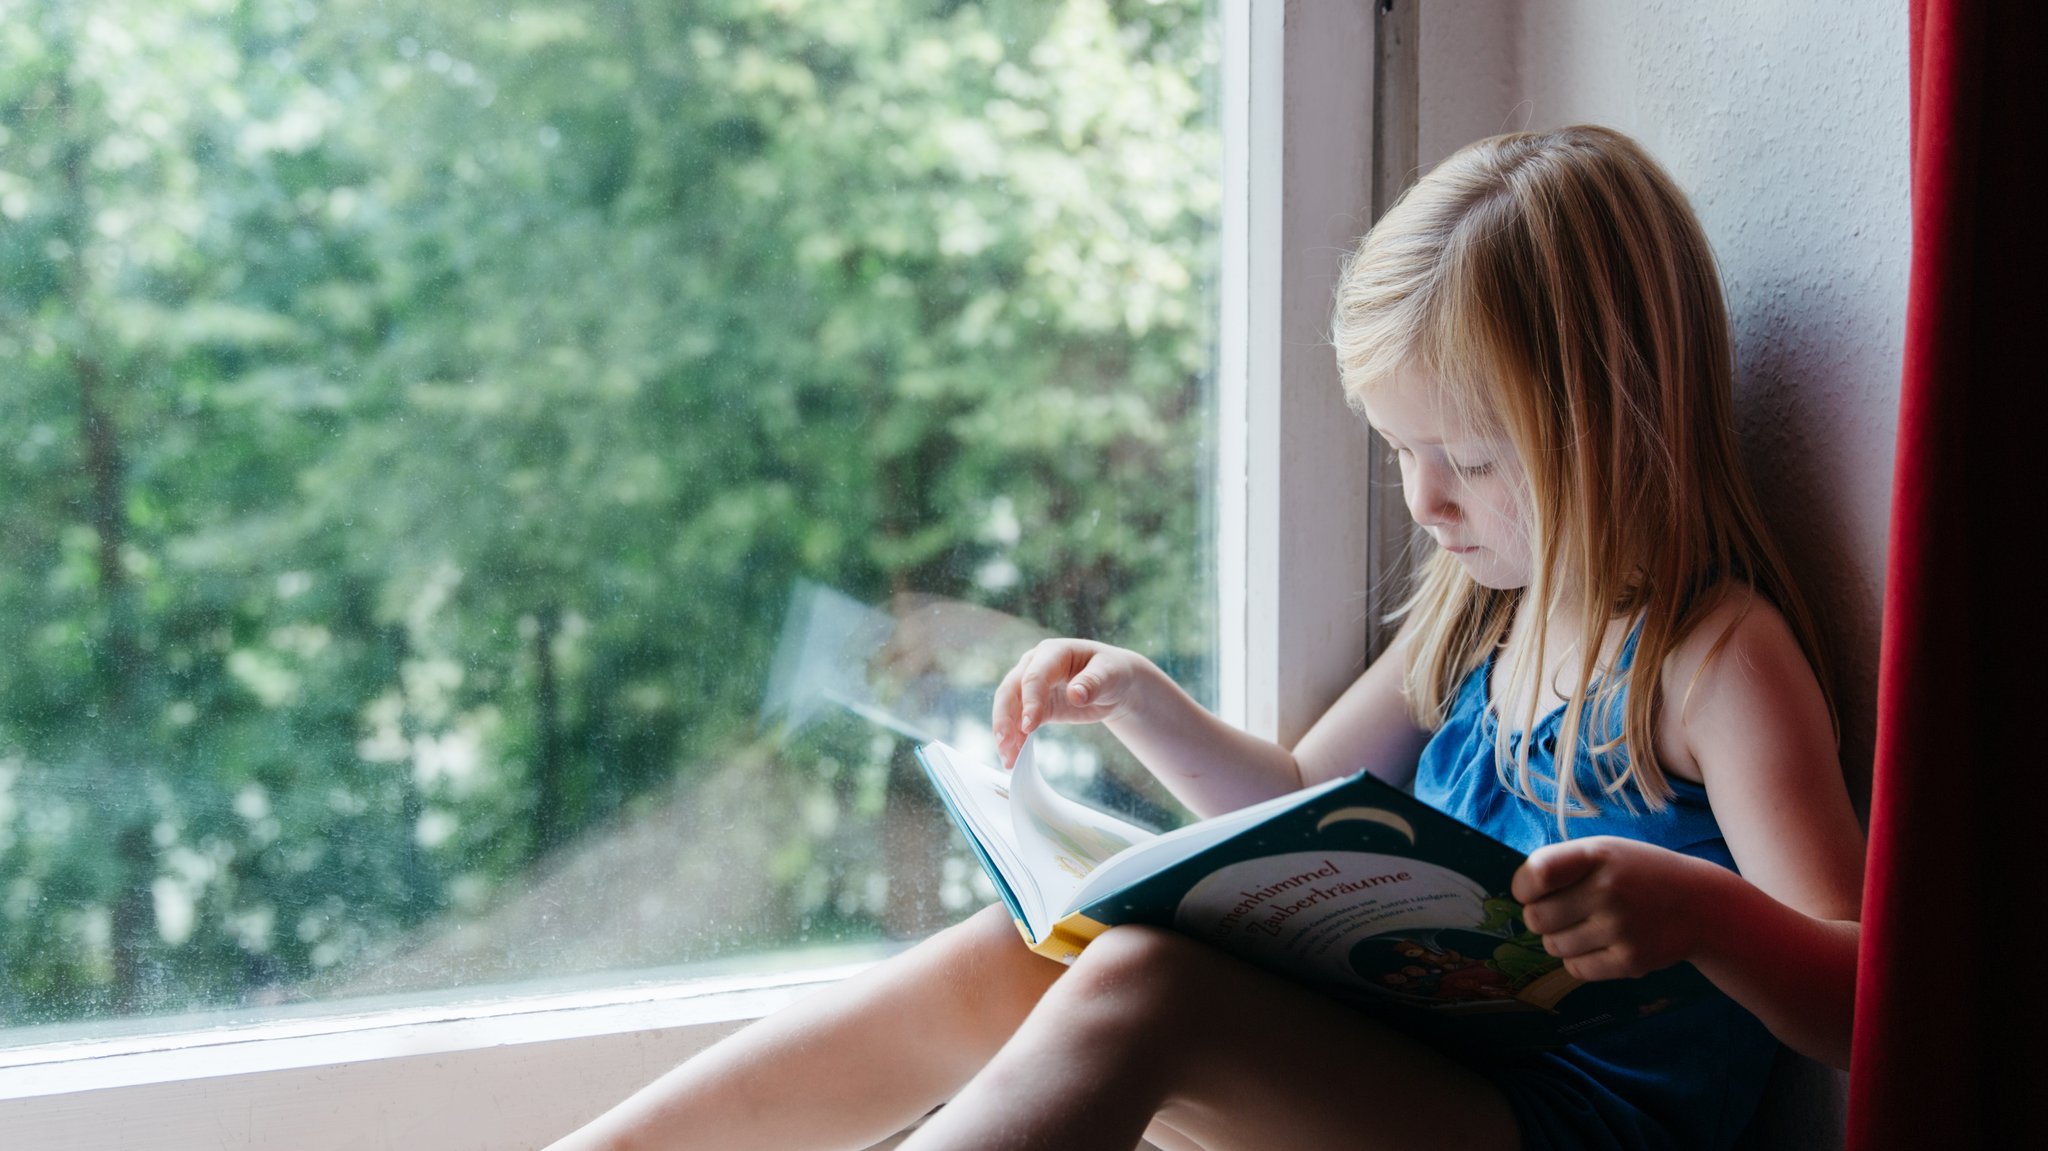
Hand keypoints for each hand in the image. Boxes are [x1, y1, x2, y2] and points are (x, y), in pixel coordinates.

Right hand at [990, 639, 1157, 768]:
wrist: (1113, 682)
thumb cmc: (1112, 671)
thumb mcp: (1110, 674)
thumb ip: (1093, 682)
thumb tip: (1075, 694)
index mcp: (1053, 652)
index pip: (1034, 676)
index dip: (1030, 700)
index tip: (1029, 726)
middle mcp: (1035, 665)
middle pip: (1011, 690)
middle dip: (1004, 718)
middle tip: (1004, 745)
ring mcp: (1031, 686)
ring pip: (1009, 708)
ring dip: (1005, 733)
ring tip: (1008, 759)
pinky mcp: (1035, 706)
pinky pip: (1019, 722)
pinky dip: (1015, 739)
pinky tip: (1014, 758)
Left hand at [1510, 836, 1721, 981]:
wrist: (1700, 904)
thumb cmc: (1638, 874)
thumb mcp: (1604, 852)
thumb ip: (1561, 867)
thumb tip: (1516, 898)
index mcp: (1597, 856)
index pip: (1536, 875)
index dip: (1525, 888)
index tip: (1534, 891)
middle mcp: (1609, 890)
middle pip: (1536, 919)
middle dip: (1541, 918)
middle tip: (1562, 912)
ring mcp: (1621, 928)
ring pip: (1554, 947)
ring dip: (1560, 940)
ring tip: (1586, 927)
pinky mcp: (1631, 961)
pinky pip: (1576, 969)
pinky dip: (1579, 961)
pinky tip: (1600, 945)